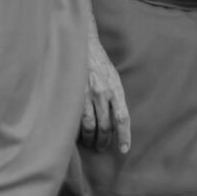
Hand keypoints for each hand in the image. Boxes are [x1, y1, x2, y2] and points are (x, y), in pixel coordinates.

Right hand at [80, 39, 130, 153]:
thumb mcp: (114, 78)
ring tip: (90, 143)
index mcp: (115, 89)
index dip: (124, 136)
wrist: (82, 45)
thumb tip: (117, 121)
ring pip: (89, 126)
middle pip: (105, 127)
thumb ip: (116, 97)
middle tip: (101, 148)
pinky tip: (76, 134)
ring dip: (90, 139)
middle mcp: (102, 93)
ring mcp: (86, 94)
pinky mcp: (72, 94)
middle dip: (104, 141)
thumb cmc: (99, 63)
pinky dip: (76, 129)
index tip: (124, 150)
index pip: (122, 118)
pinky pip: (75, 118)